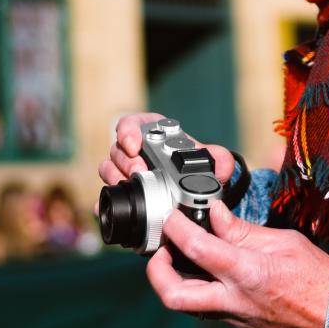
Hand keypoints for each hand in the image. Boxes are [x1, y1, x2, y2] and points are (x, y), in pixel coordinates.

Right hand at [100, 112, 235, 187]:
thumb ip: (218, 158)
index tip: (134, 144)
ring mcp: (125, 170)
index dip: (128, 131)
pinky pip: (107, 192)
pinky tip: (111, 203)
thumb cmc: (195, 167)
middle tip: (139, 172)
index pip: (131, 124)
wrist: (190, 193)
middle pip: (118, 149)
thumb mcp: (209, 161)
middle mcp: (134, 150)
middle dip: (127, 161)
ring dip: (116, 177)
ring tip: (131, 186)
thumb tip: (222, 166)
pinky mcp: (122, 191)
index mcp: (152, 135)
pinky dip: (107, 197)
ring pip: (108, 168)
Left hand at [146, 204, 328, 327]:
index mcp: (248, 273)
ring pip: (186, 304)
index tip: (173, 215)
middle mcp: (234, 300)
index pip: (198, 248)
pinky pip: (205, 306)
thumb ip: (243, 231)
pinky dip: (197, 285)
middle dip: (157, 272)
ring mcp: (233, 317)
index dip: (177, 228)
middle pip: (174, 296)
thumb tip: (215, 213)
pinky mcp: (236, 323)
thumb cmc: (318, 279)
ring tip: (179, 255)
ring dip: (173, 280)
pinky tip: (205, 268)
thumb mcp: (284, 242)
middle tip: (161, 250)